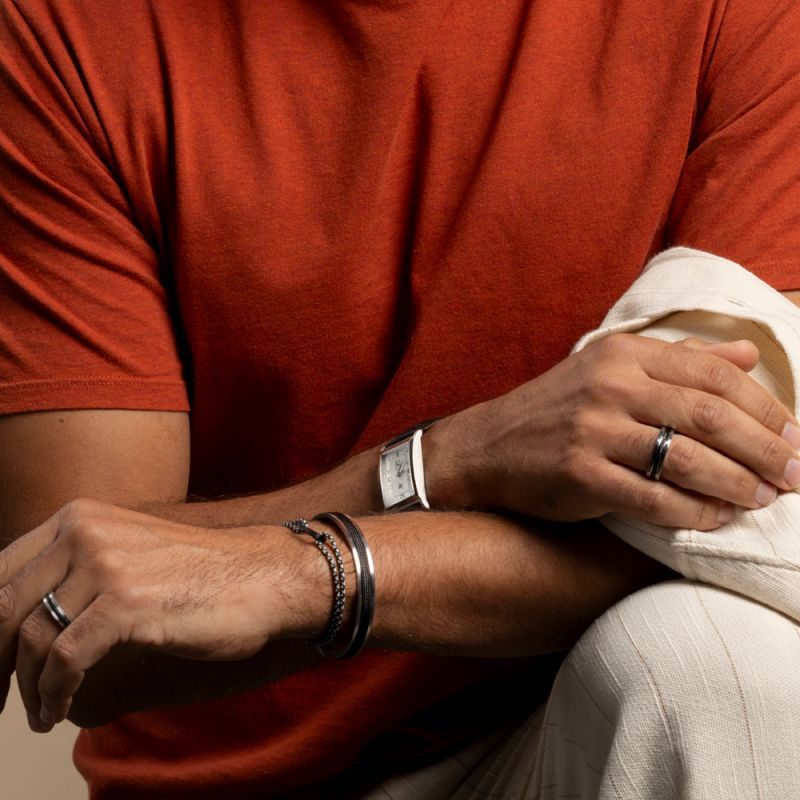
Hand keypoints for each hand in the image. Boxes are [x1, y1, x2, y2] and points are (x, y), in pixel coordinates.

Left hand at [0, 499, 322, 730]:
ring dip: (28, 690)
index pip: (0, 572)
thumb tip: (22, 619)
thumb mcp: (128, 556)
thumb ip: (76, 571)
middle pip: (4, 607)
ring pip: (32, 638)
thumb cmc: (200, 575)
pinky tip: (59, 712)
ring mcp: (106, 564)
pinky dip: (53, 695)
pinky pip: (65, 660)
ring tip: (40, 715)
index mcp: (79, 516)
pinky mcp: (127, 602)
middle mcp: (85, 531)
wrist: (262, 576)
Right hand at [434, 335, 799, 528]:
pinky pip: (654, 499)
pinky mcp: (580, 474)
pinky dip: (694, 513)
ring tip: (765, 498)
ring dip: (739, 484)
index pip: (713, 374)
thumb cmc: (557, 409)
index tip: (794, 435)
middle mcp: (610, 386)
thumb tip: (747, 354)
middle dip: (765, 449)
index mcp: (623, 353)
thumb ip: (679, 360)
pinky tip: (716, 518)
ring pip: (689, 459)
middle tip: (796, 474)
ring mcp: (593, 430)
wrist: (488, 445)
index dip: (764, 407)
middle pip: (711, 415)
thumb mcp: (611, 368)